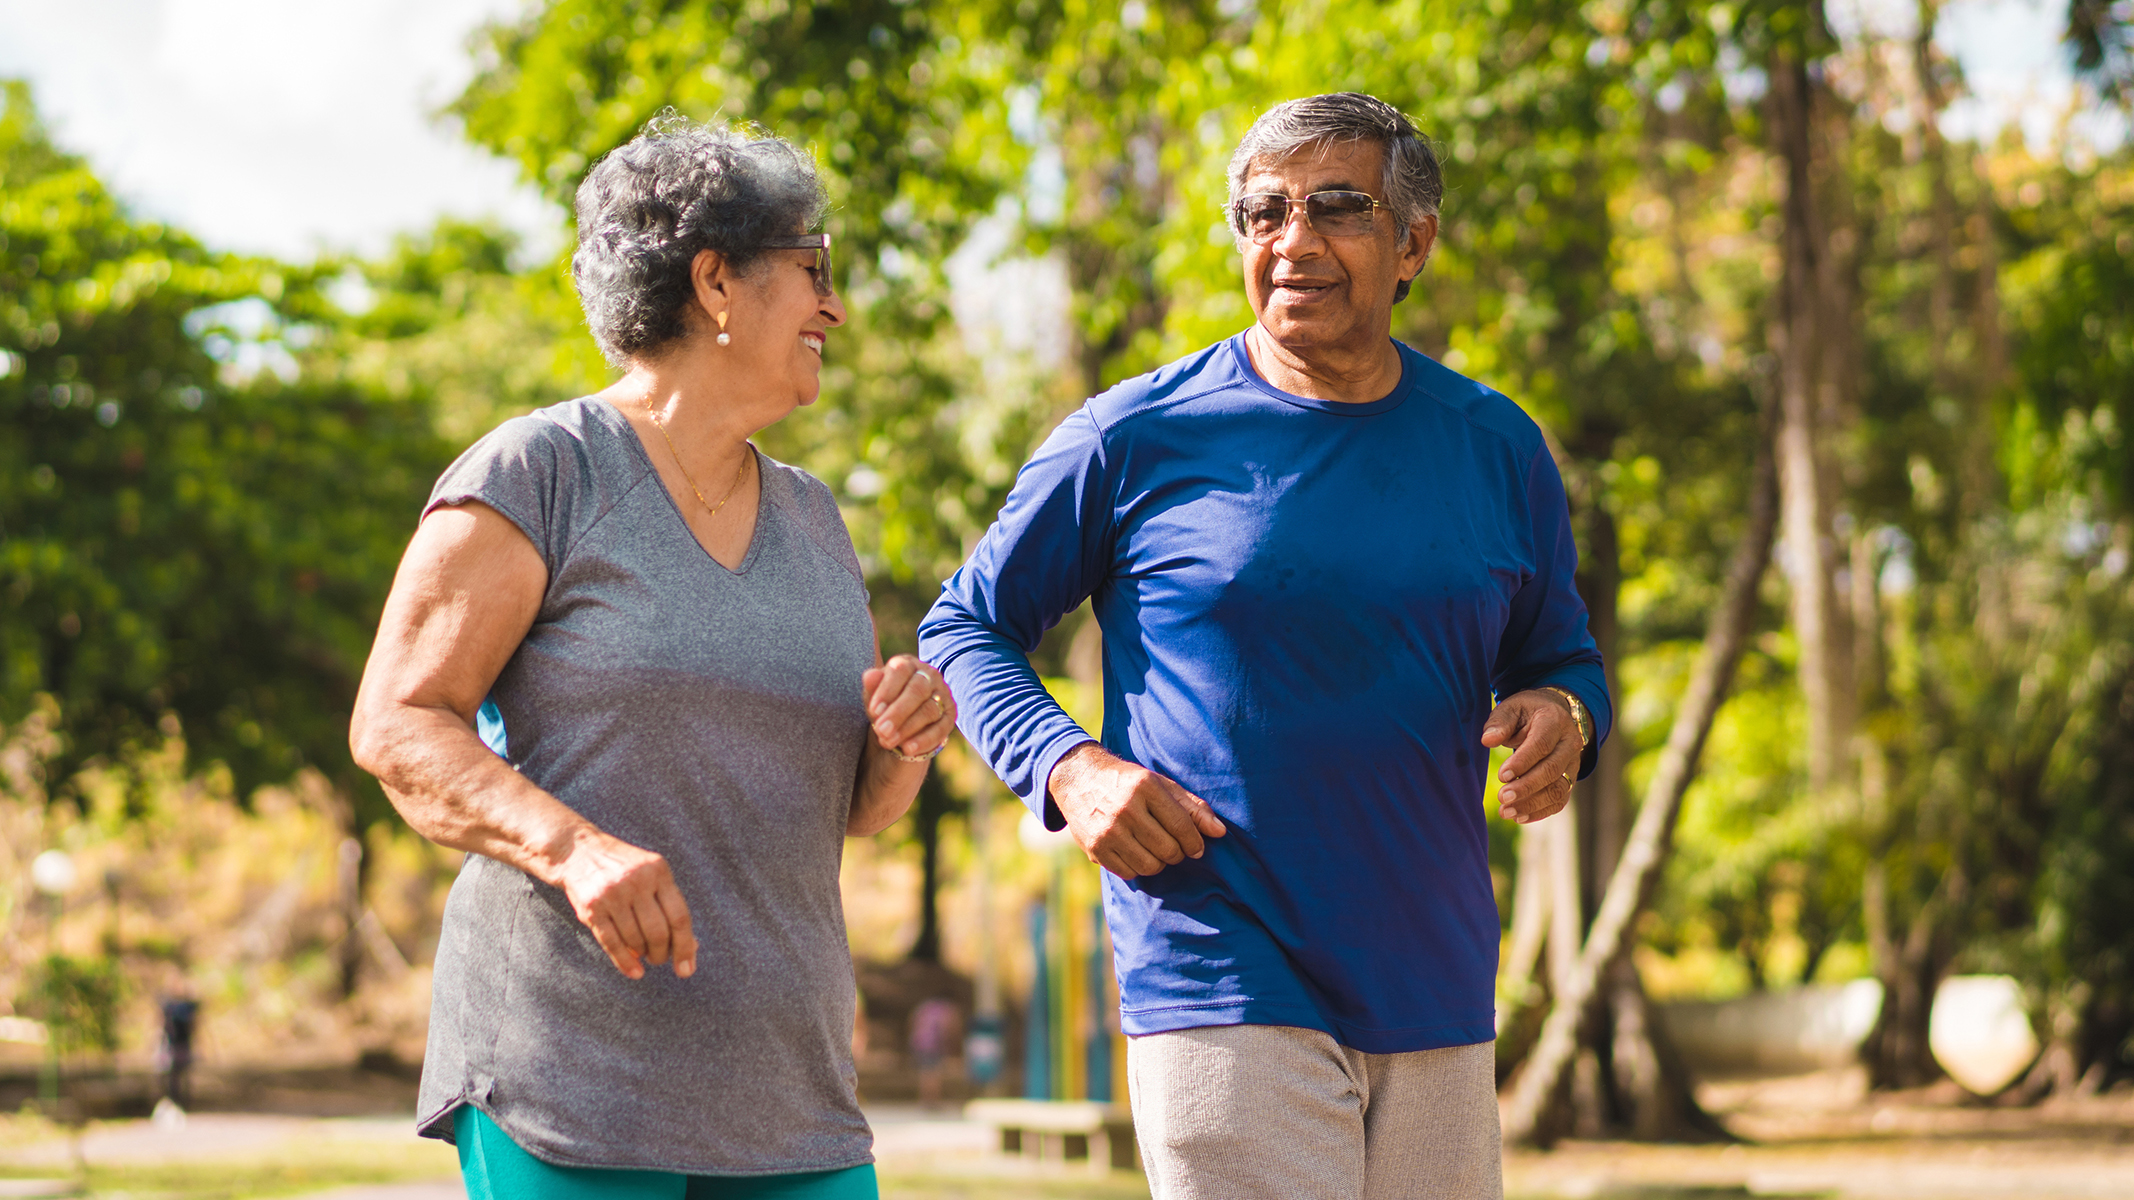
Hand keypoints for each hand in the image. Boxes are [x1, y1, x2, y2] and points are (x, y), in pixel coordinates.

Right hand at [553, 828, 696, 979]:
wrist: (578, 851)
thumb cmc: (624, 868)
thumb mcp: (652, 875)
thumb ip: (671, 906)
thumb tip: (693, 947)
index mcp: (658, 870)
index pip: (679, 916)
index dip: (685, 946)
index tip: (687, 969)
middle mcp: (636, 881)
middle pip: (658, 932)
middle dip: (662, 954)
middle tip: (660, 959)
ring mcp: (612, 894)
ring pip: (635, 940)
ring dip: (643, 954)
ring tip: (644, 953)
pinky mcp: (592, 908)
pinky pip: (612, 944)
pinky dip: (625, 963)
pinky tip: (635, 972)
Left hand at [863, 655, 955, 759]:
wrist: (900, 723)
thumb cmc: (884, 704)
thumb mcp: (873, 696)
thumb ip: (871, 687)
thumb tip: (870, 675)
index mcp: (908, 664)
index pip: (900, 671)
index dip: (887, 691)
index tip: (874, 711)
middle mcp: (929, 675)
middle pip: (917, 690)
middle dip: (898, 712)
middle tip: (881, 730)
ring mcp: (943, 695)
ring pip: (929, 710)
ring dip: (907, 728)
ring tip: (888, 742)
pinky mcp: (950, 716)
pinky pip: (940, 729)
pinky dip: (923, 740)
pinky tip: (907, 749)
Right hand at [1047, 742, 1226, 879]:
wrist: (1078, 778)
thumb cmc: (1127, 782)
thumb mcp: (1160, 784)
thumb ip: (1192, 807)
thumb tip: (1220, 832)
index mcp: (1146, 787)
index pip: (1182, 826)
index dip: (1195, 842)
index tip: (1197, 847)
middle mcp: (1126, 808)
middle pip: (1168, 850)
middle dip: (1177, 853)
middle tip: (1173, 846)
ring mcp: (1108, 830)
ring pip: (1150, 865)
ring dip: (1158, 862)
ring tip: (1154, 849)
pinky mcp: (1094, 847)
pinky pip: (1129, 873)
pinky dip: (1137, 868)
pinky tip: (1135, 852)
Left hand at [1480, 689, 1584, 823]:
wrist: (1554, 713)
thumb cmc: (1527, 711)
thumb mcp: (1511, 708)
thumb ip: (1499, 723)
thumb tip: (1487, 740)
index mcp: (1554, 721)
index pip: (1541, 744)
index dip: (1522, 762)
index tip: (1502, 775)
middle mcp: (1569, 743)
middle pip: (1552, 770)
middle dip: (1526, 787)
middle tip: (1502, 797)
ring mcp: (1573, 763)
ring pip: (1559, 789)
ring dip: (1532, 804)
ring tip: (1506, 812)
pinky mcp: (1570, 778)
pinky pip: (1560, 800)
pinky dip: (1541, 811)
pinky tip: (1519, 817)